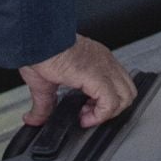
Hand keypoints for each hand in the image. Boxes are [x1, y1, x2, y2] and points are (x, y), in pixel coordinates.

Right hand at [21, 34, 136, 126]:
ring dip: (107, 113)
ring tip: (86, 116)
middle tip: (88, 113)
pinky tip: (85, 117)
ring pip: (126, 97)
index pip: (116, 83)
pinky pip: (112, 103)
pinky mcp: (99, 76)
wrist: (37, 41)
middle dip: (111, 109)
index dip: (104, 102)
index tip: (84, 110)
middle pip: (127, 91)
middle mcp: (105, 62)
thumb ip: (44, 105)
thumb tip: (33, 118)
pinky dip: (101, 115)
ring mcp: (105, 68)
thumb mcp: (43, 84)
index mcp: (96, 59)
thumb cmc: (40, 51)